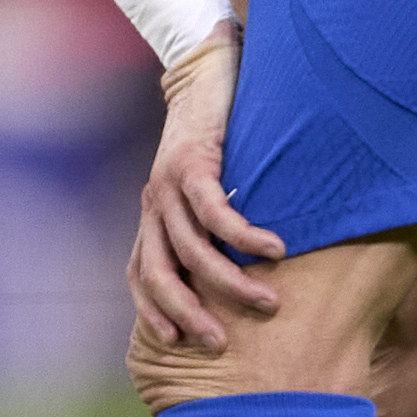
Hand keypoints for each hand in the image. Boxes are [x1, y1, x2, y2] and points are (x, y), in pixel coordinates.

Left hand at [131, 29, 285, 350]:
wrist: (206, 72)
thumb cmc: (217, 138)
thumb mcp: (209, 189)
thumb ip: (213, 225)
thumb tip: (246, 269)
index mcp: (153, 216)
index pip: (142, 275)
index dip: (156, 310)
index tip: (178, 342)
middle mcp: (153, 204)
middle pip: (160, 274)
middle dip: (188, 313)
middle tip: (220, 344)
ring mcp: (168, 184)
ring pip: (192, 249)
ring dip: (229, 282)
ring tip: (268, 303)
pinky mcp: (193, 161)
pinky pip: (215, 210)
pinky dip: (244, 235)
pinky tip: (274, 251)